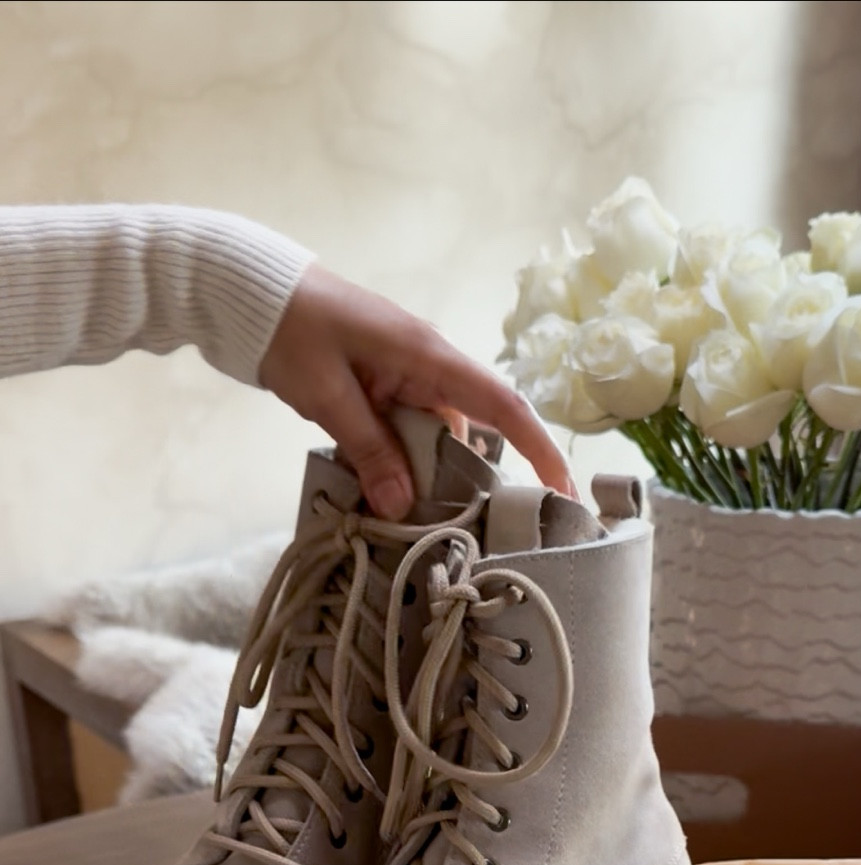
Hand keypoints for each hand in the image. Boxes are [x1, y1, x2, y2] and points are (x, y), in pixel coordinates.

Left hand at [260, 263, 575, 519]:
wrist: (253, 293)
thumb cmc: (290, 330)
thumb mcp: (327, 396)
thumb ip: (368, 450)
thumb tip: (403, 506)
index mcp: (427, 355)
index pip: (501, 404)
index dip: (538, 447)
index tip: (562, 490)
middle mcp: (429, 364)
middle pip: (471, 429)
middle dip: (469, 479)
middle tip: (466, 531)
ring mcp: (408, 374)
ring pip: (437, 436)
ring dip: (427, 475)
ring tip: (410, 519)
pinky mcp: (386, 383)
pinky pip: (409, 430)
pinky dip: (402, 461)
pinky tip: (382, 490)